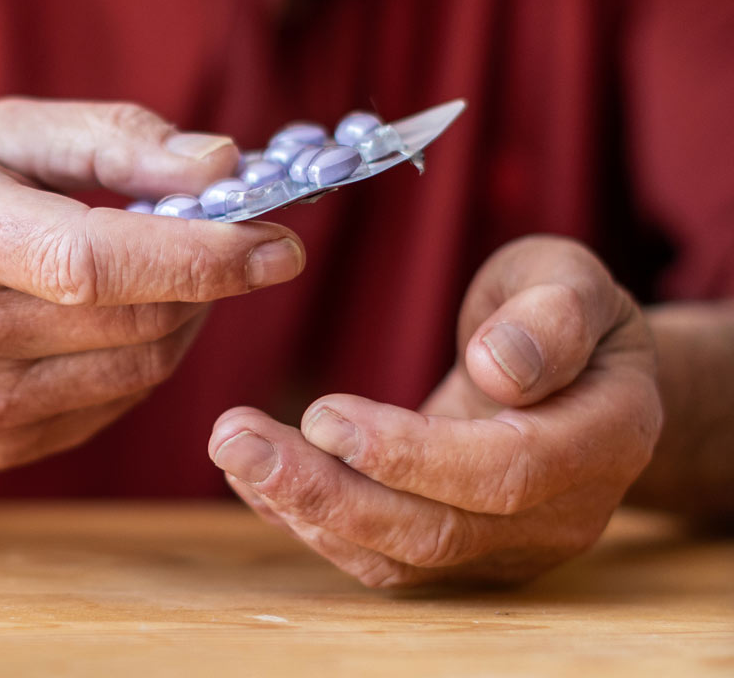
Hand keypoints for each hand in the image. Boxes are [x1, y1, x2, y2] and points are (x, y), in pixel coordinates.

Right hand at [0, 99, 304, 469]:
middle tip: (239, 238)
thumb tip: (221, 163)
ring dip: (189, 313)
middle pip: (137, 319)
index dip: (203, 254)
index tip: (280, 242)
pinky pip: (119, 399)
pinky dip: (148, 350)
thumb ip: (112, 139)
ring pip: (144, 366)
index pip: (96, 263)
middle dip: (215, 279)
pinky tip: (121, 312)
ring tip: (171, 266)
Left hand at [209, 236, 660, 586]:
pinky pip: (381, 551)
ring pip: (399, 555)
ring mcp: (507, 542)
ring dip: (306, 508)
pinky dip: (313, 517)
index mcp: (603, 438)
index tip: (325, 414)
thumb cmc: (565, 308)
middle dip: (327, 492)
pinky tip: (257, 476)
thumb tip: (500, 368)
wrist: (575, 366)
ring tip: (233, 450)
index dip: (413, 453)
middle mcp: (560, 512)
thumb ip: (551, 317)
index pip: (505, 470)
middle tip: (234, 439)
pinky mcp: (458, 546)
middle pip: (436, 531)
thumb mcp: (571, 282)